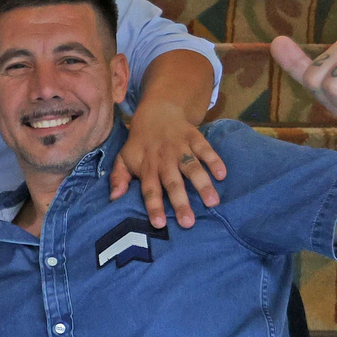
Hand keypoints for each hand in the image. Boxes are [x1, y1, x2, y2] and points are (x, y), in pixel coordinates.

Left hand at [112, 102, 226, 228]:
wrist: (156, 112)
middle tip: (188, 222)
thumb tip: (114, 199)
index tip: (159, 224)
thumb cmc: (140, 144)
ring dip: (202, 184)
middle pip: (172, 182)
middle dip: (180, 202)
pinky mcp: (194, 137)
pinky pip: (205, 148)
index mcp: (146, 167)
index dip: (153, 206)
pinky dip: (214, 160)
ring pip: (191, 166)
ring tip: (213, 202)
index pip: (149, 189)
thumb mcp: (123, 158)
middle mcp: (164, 159)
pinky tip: (222, 174)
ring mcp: (180, 147)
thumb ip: (118, 178)